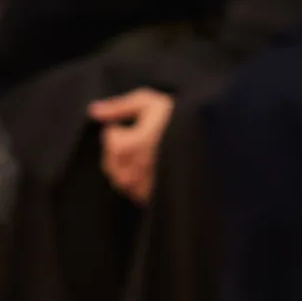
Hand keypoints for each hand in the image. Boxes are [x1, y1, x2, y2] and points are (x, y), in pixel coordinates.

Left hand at [90, 84, 175, 205]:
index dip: (122, 128)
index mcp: (127, 146)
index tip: (140, 124)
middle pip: (111, 161)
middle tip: (144, 138)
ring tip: (148, 153)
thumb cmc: (179, 118)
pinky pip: (133, 190)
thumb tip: (93, 111)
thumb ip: (118, 107)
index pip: (109, 138)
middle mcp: (131, 171)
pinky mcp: (151, 197)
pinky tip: (154, 168)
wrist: (208, 142)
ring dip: (127, 165)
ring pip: (120, 177)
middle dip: (121, 149)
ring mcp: (141, 187)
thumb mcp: (149, 103)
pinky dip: (138, 180)